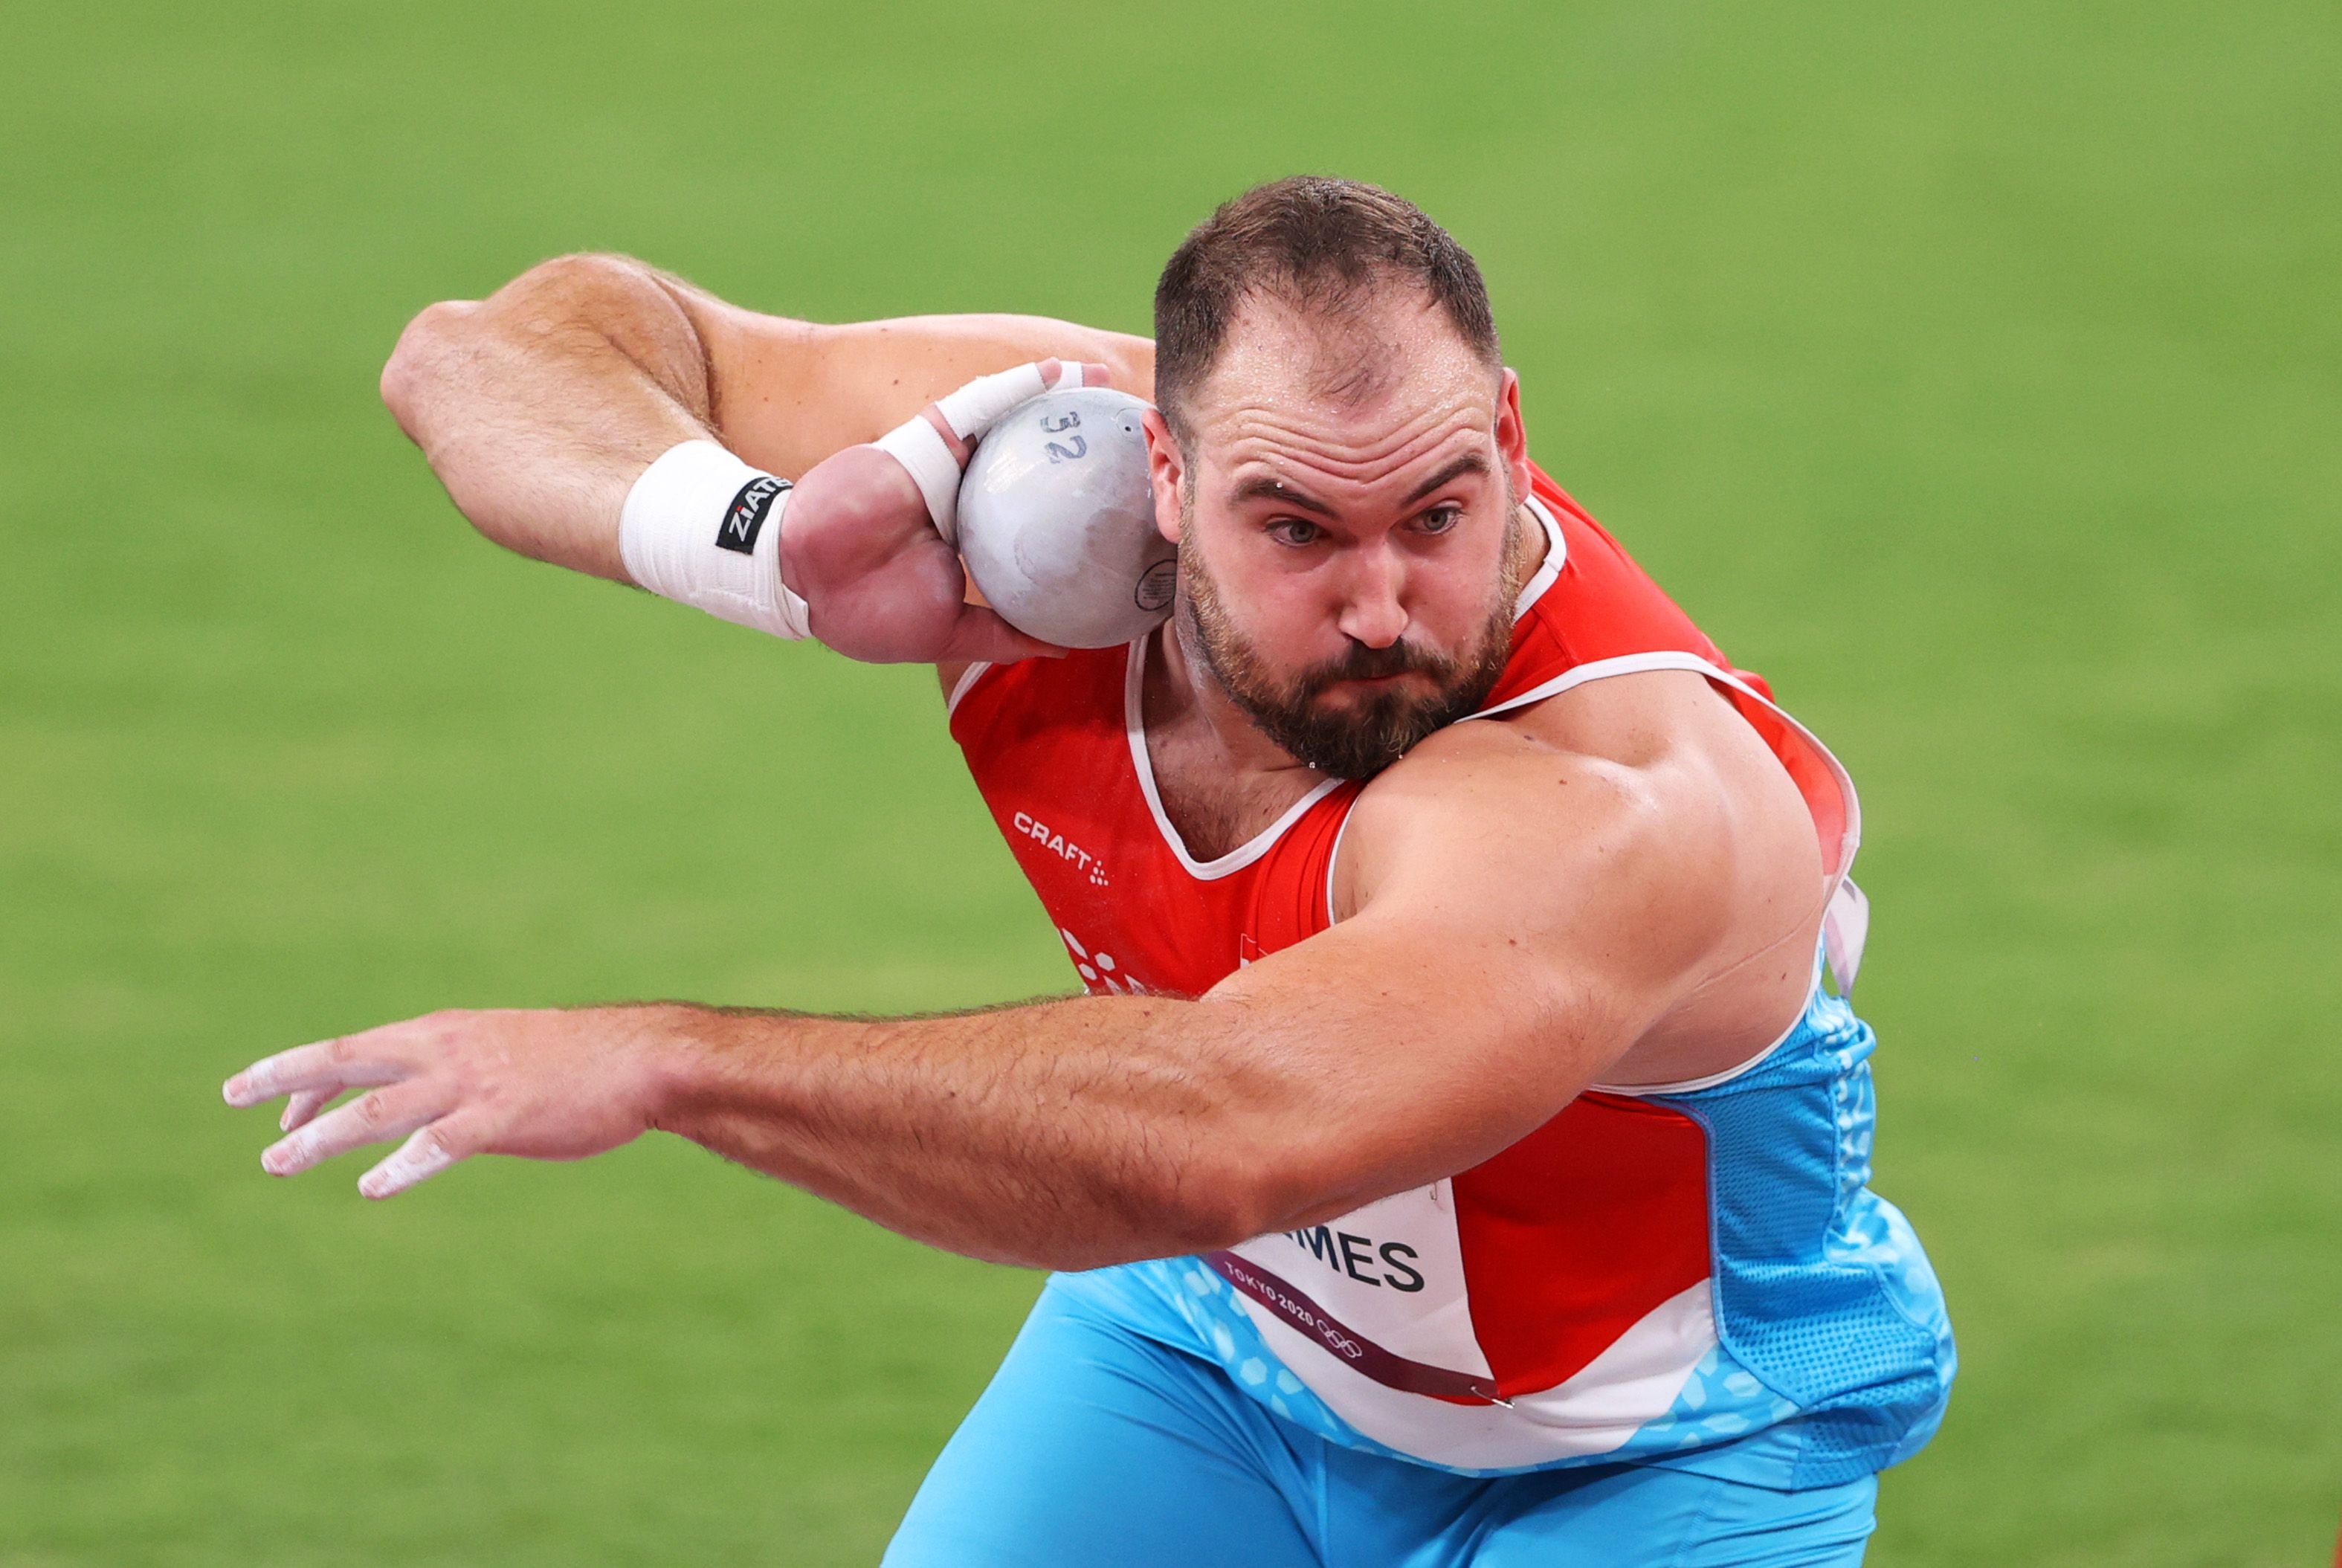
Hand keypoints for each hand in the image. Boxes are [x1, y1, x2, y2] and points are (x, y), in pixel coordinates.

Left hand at [221, 1007, 673, 1198]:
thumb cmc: (583, 1063)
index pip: (357, 1050)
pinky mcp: (501, 1119)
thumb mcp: (508, 1057)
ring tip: (278, 1162)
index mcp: (447, 1034)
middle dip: (285, 1080)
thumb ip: (463, 1081)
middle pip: (348, 1059)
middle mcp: (447, 1051)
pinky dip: (403, 1165)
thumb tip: (435, 1118)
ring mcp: (472, 1084)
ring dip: (321, 1135)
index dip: (307, 1077)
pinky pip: (439, 1145)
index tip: (275, 1108)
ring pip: (377, 1107)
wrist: (645, 1059)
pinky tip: (373, 1187)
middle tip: (231, 1095)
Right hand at [780, 357, 1108, 665]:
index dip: (1084, 508)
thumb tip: (1070, 646)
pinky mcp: (929, 438)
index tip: (1138, 504)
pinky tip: (1061, 372)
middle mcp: (970, 497)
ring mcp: (951, 465)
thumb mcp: (953, 632)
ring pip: (1015, 423)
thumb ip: (1008, 633)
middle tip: (1141, 436)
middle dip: (1082, 444)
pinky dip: (1021, 385)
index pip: (1040, 518)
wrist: (805, 579)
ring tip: (1110, 382)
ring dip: (1061, 398)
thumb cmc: (872, 612)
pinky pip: (981, 404)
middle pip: (1036, 462)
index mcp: (978, 540)